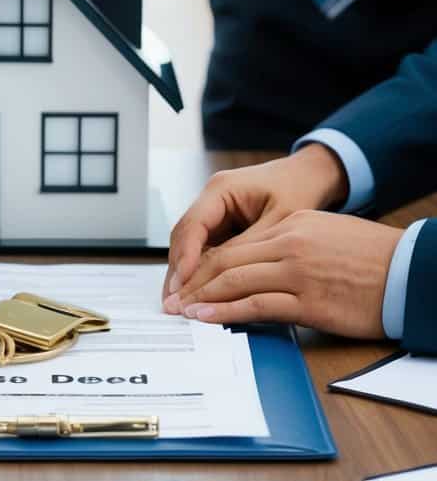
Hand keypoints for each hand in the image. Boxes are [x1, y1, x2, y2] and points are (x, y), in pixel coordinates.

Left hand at [163, 210, 400, 338]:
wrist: (409, 272)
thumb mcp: (326, 236)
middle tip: (171, 297)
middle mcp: (289, 243)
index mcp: (293, 225)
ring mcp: (297, 272)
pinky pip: (257, 305)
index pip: (236, 244)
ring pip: (235, 281)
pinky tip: (206, 317)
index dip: (204, 263)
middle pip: (227, 261)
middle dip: (194, 280)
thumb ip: (291, 245)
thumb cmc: (372, 258)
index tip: (186, 278)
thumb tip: (260, 266)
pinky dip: (226, 311)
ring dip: (202, 297)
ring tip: (180, 309)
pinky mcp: (308, 301)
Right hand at [165, 145, 348, 300]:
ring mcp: (213, 211)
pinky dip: (200, 271)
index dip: (185, 258)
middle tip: (173, 304)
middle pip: (184, 238)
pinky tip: (198, 294)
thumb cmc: (298, 189)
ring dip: (185, 275)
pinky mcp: (220, 224)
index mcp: (221, 188)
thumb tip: (222, 277)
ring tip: (180, 304)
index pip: (193, 225)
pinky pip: (204, 249)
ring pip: (190, 246)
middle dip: (178, 272)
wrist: (308, 176)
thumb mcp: (278, 221)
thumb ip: (249, 248)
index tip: (181, 287)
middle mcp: (211, 198)